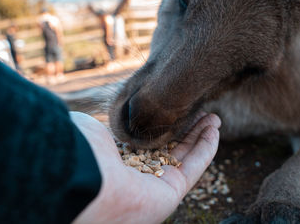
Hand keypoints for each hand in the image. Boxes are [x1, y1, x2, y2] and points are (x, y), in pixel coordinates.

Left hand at [70, 111, 220, 223]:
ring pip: (185, 155)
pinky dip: (207, 147)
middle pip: (170, 147)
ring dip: (201, 135)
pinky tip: (214, 129)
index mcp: (118, 159)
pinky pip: (195, 166)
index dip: (163, 125)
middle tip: (201, 111)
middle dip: (187, 128)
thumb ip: (104, 119)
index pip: (146, 140)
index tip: (175, 109)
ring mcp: (156, 183)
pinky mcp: (173, 191)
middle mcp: (139, 172)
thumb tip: (116, 111)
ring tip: (213, 117)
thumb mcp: (90, 126)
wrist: (88, 179)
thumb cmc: (85, 151)